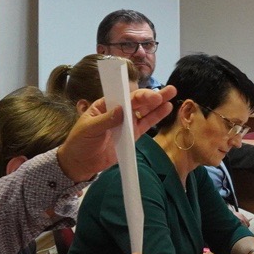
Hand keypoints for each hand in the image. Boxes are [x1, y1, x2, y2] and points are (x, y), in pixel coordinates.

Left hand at [58, 85, 175, 181]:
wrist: (80, 163)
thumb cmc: (80, 142)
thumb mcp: (89, 129)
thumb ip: (106, 120)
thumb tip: (122, 109)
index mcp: (106, 105)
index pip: (124, 96)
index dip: (138, 95)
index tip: (151, 96)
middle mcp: (119, 111)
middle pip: (138, 101)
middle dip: (153, 96)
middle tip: (170, 90)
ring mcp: (127, 123)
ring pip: (145, 111)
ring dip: (158, 103)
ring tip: (172, 94)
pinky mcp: (132, 135)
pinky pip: (145, 124)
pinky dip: (155, 117)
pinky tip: (166, 109)